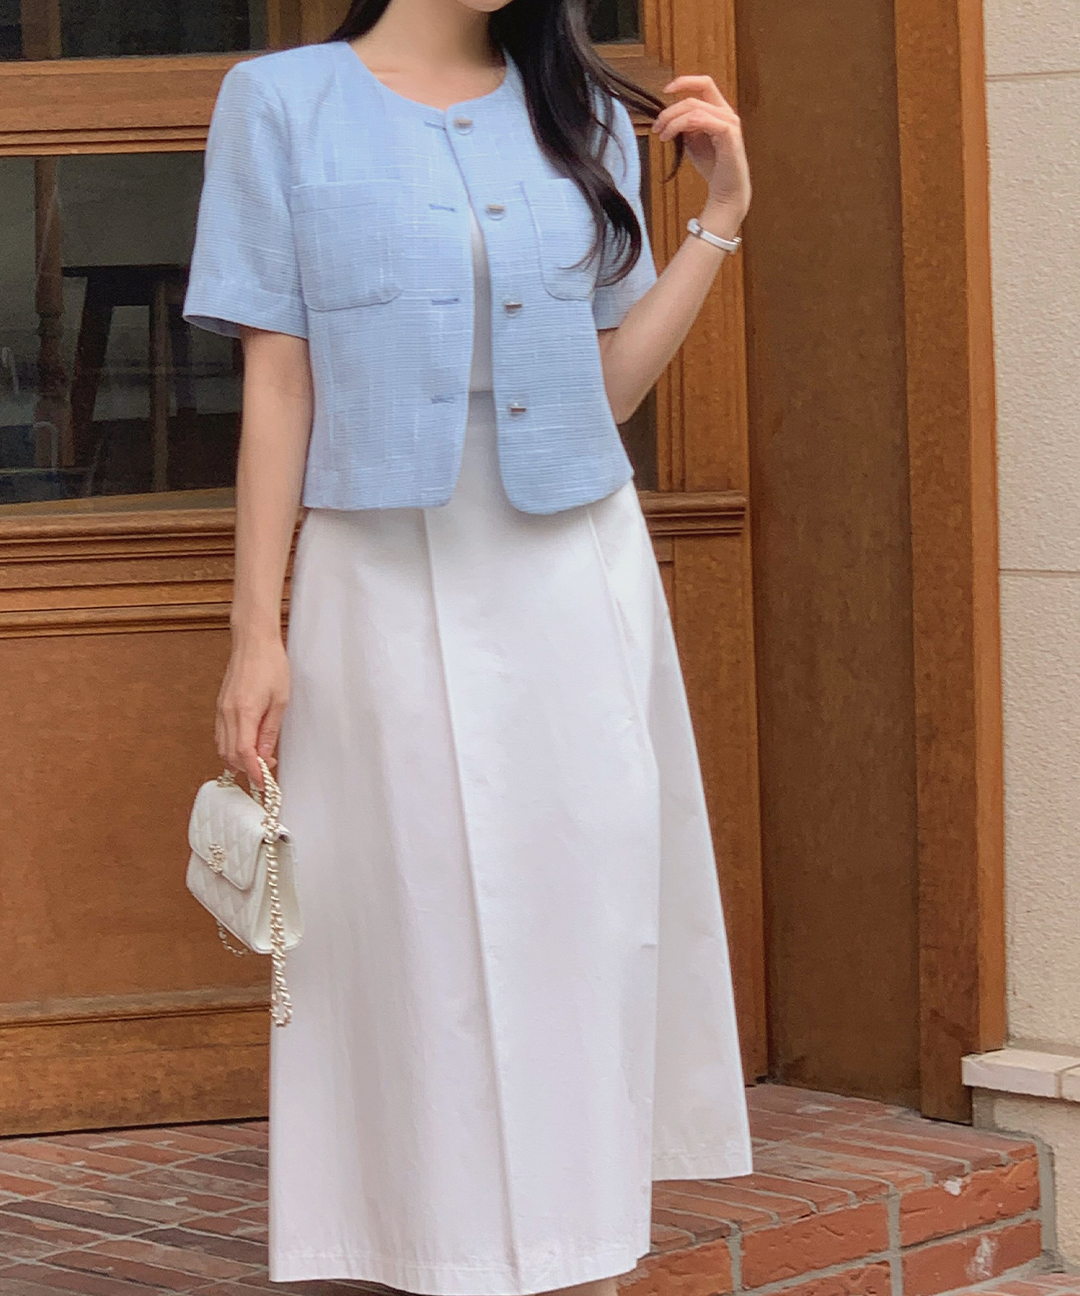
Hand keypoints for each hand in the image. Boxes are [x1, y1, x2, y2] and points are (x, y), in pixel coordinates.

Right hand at [215, 631, 289, 788]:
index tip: (263, 783)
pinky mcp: (221, 705)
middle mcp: (227, 713)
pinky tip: (246, 745)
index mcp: (244, 712)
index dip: (253, 772)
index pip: (244, 753)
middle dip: (246, 768)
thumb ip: (270, 730)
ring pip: (222, 746)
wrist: (253, 642)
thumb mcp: (280, 701)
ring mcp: (221, 709)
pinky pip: (221, 734)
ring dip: (238, 759)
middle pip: (229, 754)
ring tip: (259, 759)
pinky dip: (231, 746)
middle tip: (266, 770)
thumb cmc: (270, 665)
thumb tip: (265, 754)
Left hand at [651, 74, 751, 227]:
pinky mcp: (729, 134)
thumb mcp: (692, 141)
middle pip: (693, 98)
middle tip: (656, 126)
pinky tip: (672, 136)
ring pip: (694, 108)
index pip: (704, 83)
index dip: (684, 82)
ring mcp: (729, 122)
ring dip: (673, 120)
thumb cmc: (712, 166)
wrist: (726, 190)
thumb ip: (684, 126)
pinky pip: (702, 120)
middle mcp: (726, 112)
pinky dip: (683, 125)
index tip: (665, 90)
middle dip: (670, 111)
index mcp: (719, 110)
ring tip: (662, 135)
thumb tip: (668, 116)